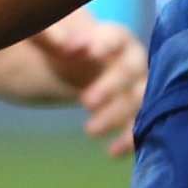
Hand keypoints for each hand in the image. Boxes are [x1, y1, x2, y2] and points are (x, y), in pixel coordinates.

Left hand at [33, 13, 146, 155]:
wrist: (79, 69)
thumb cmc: (67, 50)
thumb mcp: (52, 41)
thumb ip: (48, 35)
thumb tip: (61, 42)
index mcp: (114, 37)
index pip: (115, 37)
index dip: (105, 45)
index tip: (90, 53)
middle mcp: (133, 61)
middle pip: (129, 71)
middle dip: (110, 87)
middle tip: (85, 102)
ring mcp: (139, 87)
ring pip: (137, 100)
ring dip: (117, 116)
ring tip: (89, 131)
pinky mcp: (137, 112)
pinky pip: (139, 125)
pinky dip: (129, 139)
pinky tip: (112, 152)